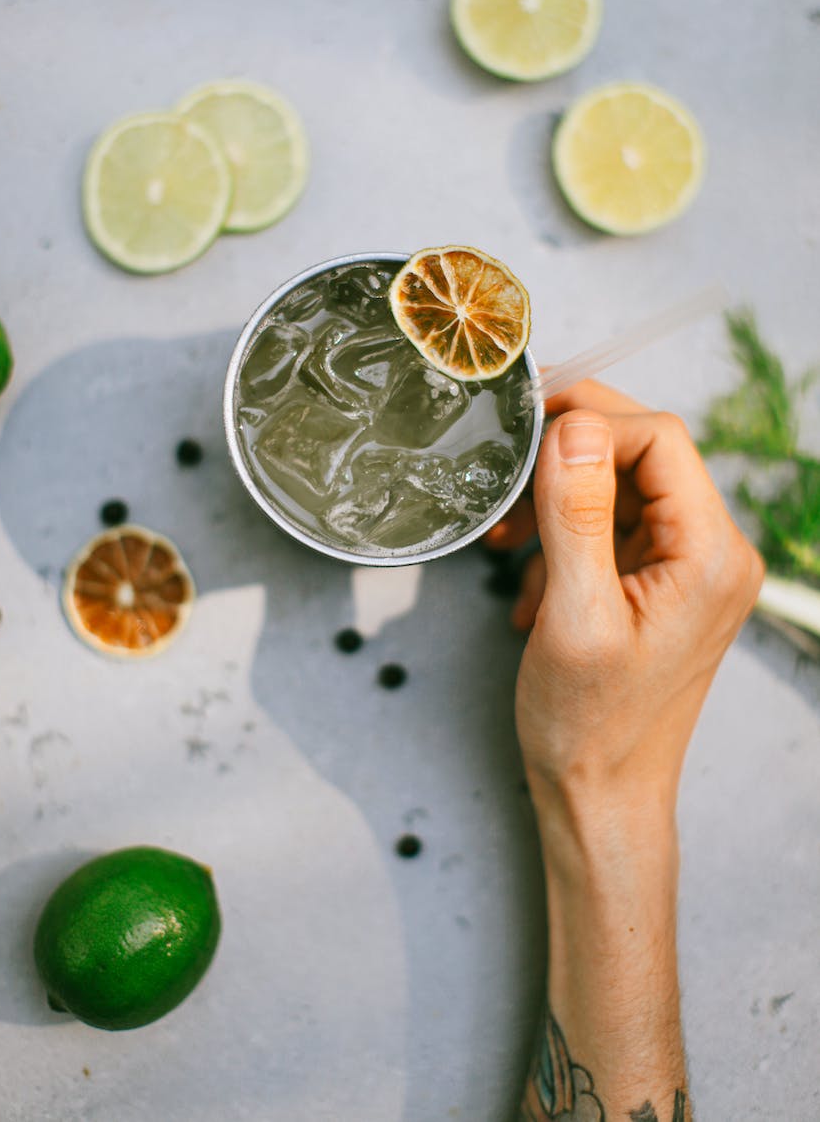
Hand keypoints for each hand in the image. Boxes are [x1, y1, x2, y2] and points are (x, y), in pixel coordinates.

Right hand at [487, 379, 763, 817]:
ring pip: (618, 487)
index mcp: (708, 555)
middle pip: (641, 454)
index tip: (523, 432)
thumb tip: (572, 425)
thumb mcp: (574, 616)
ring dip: (556, 502)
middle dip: (566, 458)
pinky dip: (561, 539)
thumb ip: (577, 515)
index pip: (659, 438)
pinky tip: (530, 585)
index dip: (588, 420)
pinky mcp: (659, 583)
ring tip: (507, 543)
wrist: (601, 797)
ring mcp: (686, 568)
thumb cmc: (590, 726)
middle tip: (504, 471)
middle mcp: (712, 552)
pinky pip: (609, 527)